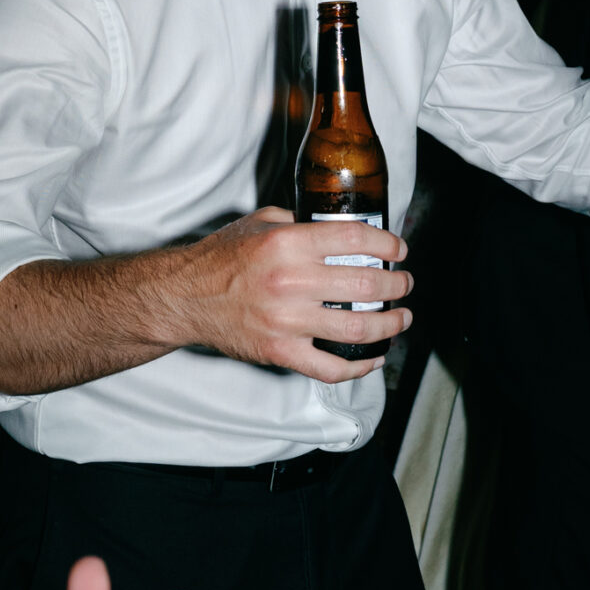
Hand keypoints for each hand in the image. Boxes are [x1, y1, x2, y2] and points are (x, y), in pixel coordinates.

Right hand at [175, 207, 412, 384]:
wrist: (185, 297)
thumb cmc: (219, 259)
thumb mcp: (259, 222)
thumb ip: (298, 223)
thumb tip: (335, 229)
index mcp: (287, 243)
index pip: (356, 239)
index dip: (387, 244)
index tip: (398, 250)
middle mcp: (291, 281)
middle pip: (366, 284)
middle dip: (397, 285)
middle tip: (404, 284)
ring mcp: (287, 320)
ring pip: (358, 327)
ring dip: (390, 324)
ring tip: (401, 318)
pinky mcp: (281, 351)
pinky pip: (331, 367)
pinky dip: (360, 367)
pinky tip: (374, 358)